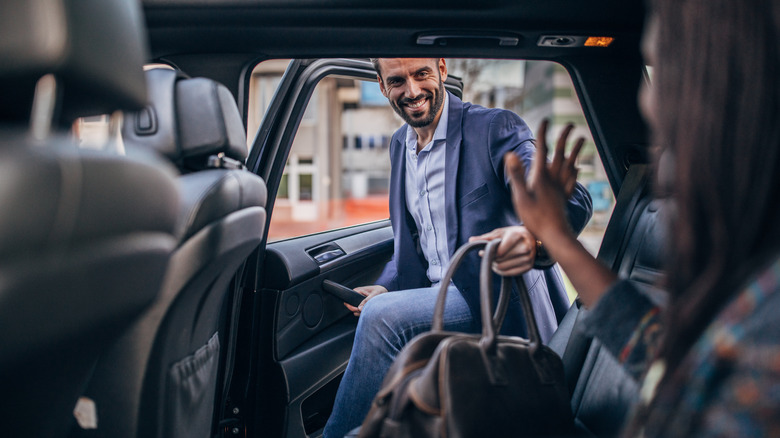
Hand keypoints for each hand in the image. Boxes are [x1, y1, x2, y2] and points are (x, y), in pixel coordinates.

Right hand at [345, 285, 387, 315]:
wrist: (384, 292)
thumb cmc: (379, 291)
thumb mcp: (374, 295)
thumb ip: (366, 301)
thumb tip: (359, 309)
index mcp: (357, 291)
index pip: (348, 299)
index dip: (350, 306)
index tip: (357, 309)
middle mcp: (356, 296)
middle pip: (351, 307)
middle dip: (356, 311)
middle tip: (364, 311)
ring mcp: (359, 301)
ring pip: (355, 310)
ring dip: (360, 313)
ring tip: (368, 310)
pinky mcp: (362, 305)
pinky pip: (360, 311)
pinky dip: (364, 313)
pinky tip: (369, 312)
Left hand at [470, 226, 536, 275]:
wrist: (531, 238)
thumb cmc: (512, 234)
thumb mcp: (499, 233)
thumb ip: (485, 237)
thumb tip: (471, 240)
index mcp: (518, 236)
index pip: (500, 252)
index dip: (489, 253)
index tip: (483, 251)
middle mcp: (526, 247)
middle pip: (500, 261)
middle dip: (492, 260)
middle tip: (489, 256)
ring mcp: (529, 257)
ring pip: (504, 268)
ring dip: (495, 266)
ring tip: (495, 260)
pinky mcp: (529, 266)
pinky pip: (510, 274)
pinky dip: (502, 271)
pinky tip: (500, 266)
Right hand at [505, 120, 583, 243]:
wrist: (554, 236)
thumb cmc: (535, 218)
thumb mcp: (521, 197)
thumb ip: (517, 175)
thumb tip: (511, 154)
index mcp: (541, 177)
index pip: (542, 150)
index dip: (543, 134)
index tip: (546, 120)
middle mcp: (553, 180)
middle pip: (561, 154)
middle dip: (565, 138)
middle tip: (571, 125)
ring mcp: (561, 189)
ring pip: (570, 165)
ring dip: (576, 151)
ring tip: (582, 140)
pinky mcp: (564, 198)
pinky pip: (572, 181)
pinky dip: (575, 171)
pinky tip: (577, 169)